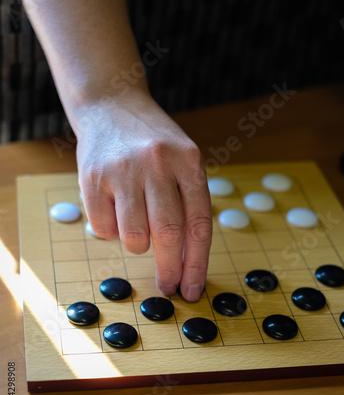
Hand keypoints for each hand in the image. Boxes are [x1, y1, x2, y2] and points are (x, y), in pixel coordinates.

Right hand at [75, 90, 211, 300]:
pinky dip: (110, 231)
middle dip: (169, 269)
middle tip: (167, 286)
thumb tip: (186, 260)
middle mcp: (157, 163)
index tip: (191, 289)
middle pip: (168, 235)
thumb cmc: (153, 143)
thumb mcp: (183, 161)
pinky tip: (113, 208)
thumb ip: (188, 203)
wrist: (111, 105)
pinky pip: (103, 228)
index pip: (199, 224)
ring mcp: (123, 169)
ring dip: (137, 245)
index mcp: (188, 161)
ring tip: (136, 225)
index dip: (197, 264)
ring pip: (134, 237)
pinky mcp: (92, 177)